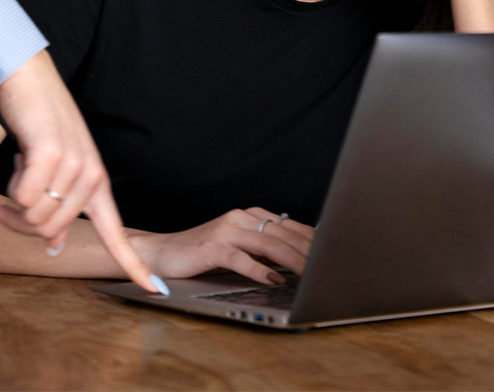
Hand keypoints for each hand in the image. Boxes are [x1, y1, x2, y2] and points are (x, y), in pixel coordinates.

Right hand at [0, 49, 161, 292]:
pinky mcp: (53, 155)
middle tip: (13, 190)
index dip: (133, 264)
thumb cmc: (41, 129)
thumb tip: (52, 247)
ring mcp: (75, 166)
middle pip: (48, 232)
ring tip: (24, 165)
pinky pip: (24, 196)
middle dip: (20, 220)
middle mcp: (91, 178)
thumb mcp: (56, 172)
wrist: (33, 83)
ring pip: (34, 216)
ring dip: (15, 196)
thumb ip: (58, 207)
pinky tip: (21, 156)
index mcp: (97, 185)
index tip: (155, 289)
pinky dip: (13, 182)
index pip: (116, 233)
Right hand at [138, 207, 314, 285]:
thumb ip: (261, 250)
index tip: (329, 251)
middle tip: (326, 265)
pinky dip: (259, 268)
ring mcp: (225, 231)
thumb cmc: (203, 253)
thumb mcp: (238, 248)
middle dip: (306, 250)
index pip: (287, 225)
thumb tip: (295, 259)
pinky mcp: (212, 247)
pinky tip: (273, 279)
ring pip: (266, 243)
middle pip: (281, 233)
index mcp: (248, 215)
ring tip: (308, 273)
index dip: (310, 238)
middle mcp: (239, 218)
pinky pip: (240, 258)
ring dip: (290, 259)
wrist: (163, 252)